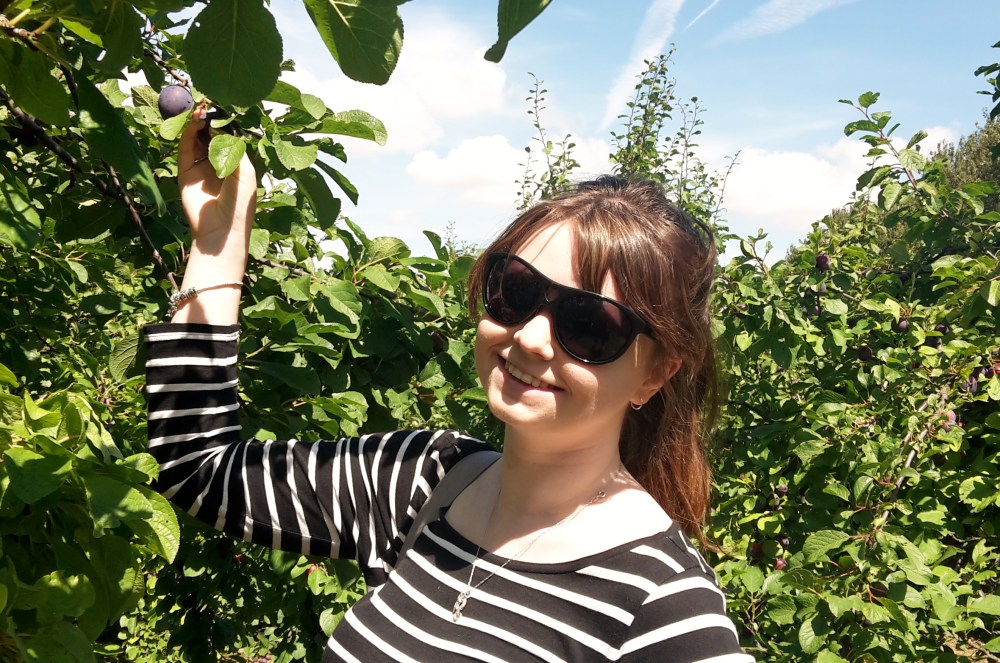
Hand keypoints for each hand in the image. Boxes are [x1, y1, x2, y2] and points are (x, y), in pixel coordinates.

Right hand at [178, 111, 256, 250]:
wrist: (221, 231)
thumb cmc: (240, 205)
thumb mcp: (244, 173)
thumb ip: (234, 150)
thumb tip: (224, 126)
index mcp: (235, 164)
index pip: (228, 138)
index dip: (225, 123)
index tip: (224, 107)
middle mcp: (217, 163)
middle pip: (210, 135)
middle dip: (210, 120)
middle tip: (208, 103)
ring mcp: (200, 167)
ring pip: (196, 140)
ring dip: (197, 124)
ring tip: (200, 111)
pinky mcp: (185, 172)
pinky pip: (185, 150)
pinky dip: (188, 135)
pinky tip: (194, 123)